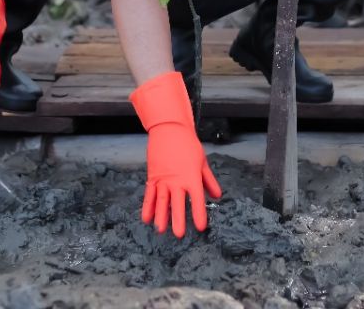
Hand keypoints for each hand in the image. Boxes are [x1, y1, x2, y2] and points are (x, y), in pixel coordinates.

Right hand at [130, 71, 221, 236]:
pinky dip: (148, 207)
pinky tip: (146, 218)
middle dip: (178, 219)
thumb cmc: (188, 145)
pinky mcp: (153, 177)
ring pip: (161, 201)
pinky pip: (150, 195)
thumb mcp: (202, 162)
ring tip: (161, 230)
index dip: (198, 214)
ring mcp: (163, 180)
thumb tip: (217, 195)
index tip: (200, 227)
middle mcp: (177, 181)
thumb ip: (209, 181)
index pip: (196, 200)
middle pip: (177, 203)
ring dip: (161, 216)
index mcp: (192, 177)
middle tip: (179, 234)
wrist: (169, 130)